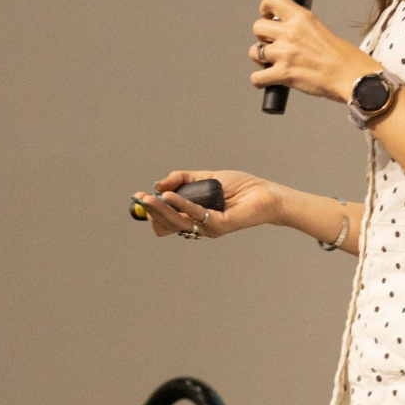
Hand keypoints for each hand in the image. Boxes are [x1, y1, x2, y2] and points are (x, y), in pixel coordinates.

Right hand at [133, 170, 281, 238]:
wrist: (265, 193)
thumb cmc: (240, 187)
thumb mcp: (205, 177)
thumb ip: (182, 178)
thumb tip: (158, 184)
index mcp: (194, 216)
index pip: (166, 221)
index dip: (152, 212)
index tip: (140, 198)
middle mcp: (199, 225)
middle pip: (167, 224)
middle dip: (152, 211)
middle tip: (140, 198)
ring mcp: (207, 228)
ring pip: (177, 222)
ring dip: (160, 209)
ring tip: (149, 198)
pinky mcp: (218, 226)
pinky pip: (194, 215)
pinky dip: (180, 204)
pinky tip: (170, 196)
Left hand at [250, 0, 378, 101]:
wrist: (352, 77)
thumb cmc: (344, 57)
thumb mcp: (320, 29)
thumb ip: (301, 28)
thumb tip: (286, 32)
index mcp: (302, 18)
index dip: (265, 8)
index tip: (267, 15)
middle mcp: (291, 33)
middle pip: (258, 27)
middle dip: (262, 37)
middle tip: (272, 45)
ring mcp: (285, 53)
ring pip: (254, 51)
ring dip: (260, 59)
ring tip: (271, 64)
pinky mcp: (283, 74)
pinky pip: (257, 77)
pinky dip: (259, 80)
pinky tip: (267, 80)